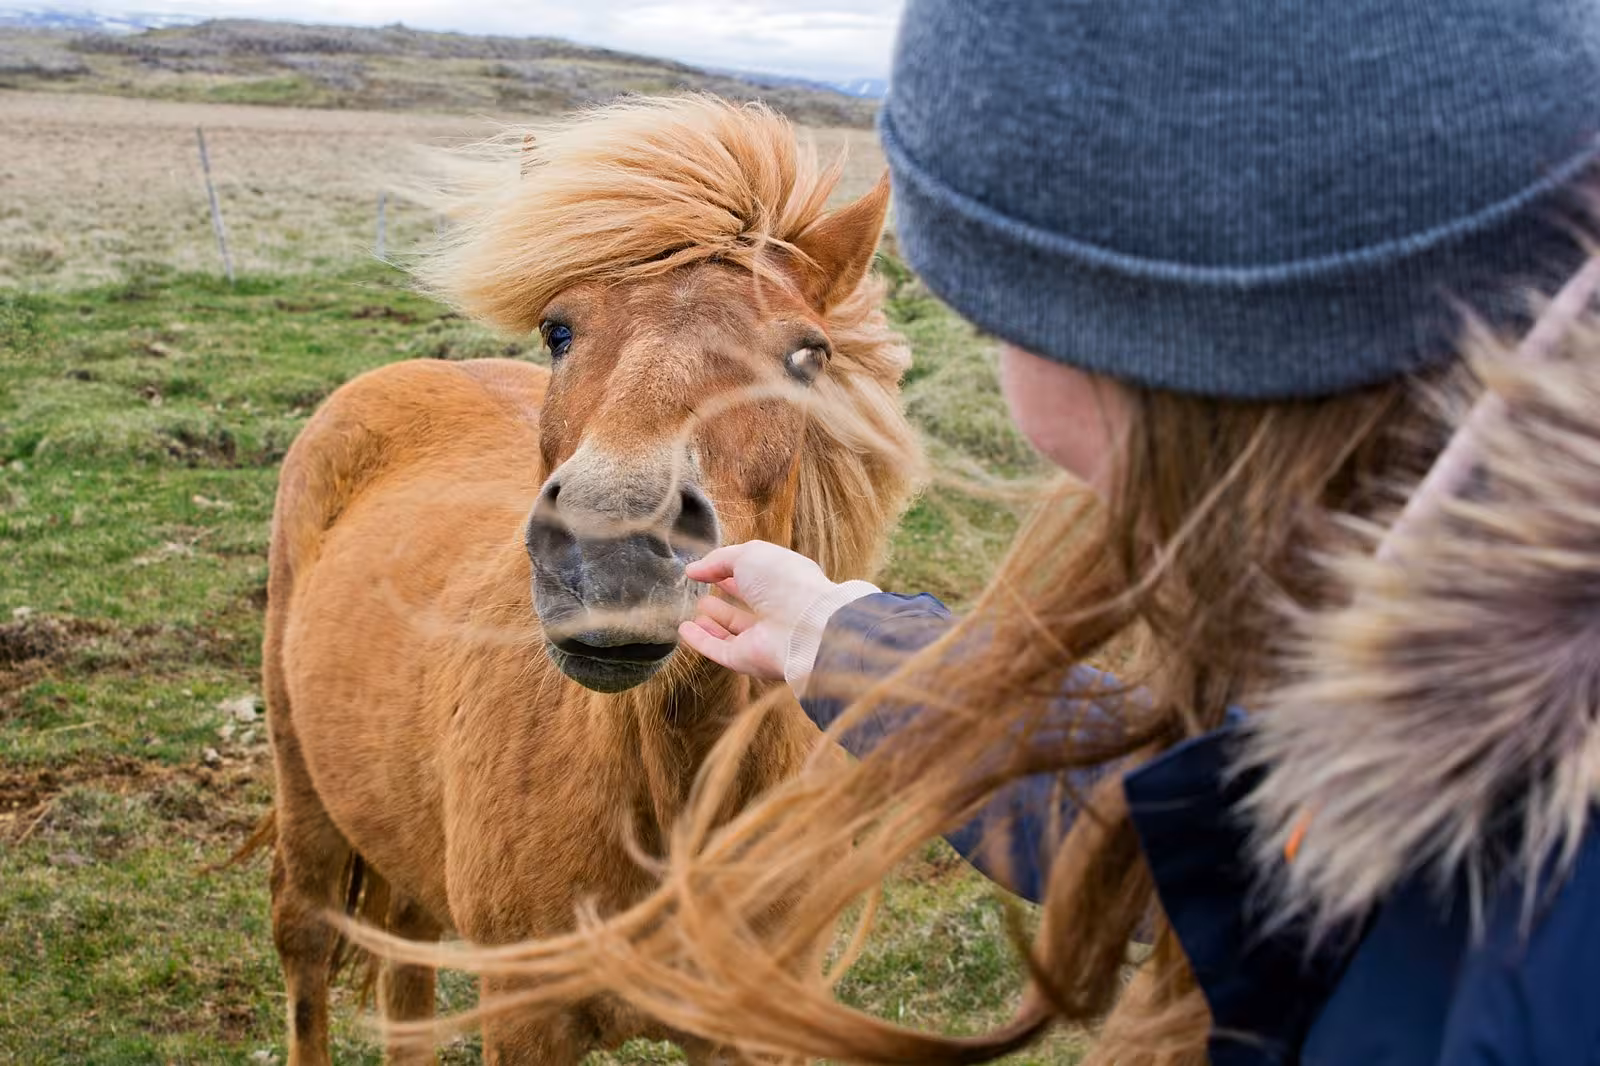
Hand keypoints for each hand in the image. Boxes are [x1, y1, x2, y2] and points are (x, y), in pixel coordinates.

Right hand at [678, 540, 838, 680]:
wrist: (804, 627)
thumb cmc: (784, 582)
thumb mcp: (749, 555)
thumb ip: (719, 560)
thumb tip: (693, 569)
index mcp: (784, 583)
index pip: (757, 577)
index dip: (735, 571)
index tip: (712, 568)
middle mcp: (776, 611)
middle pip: (748, 606)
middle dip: (729, 597)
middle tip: (706, 588)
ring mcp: (762, 637)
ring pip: (735, 630)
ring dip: (715, 620)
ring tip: (697, 607)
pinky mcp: (746, 659)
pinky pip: (719, 649)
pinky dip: (701, 641)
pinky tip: (684, 630)